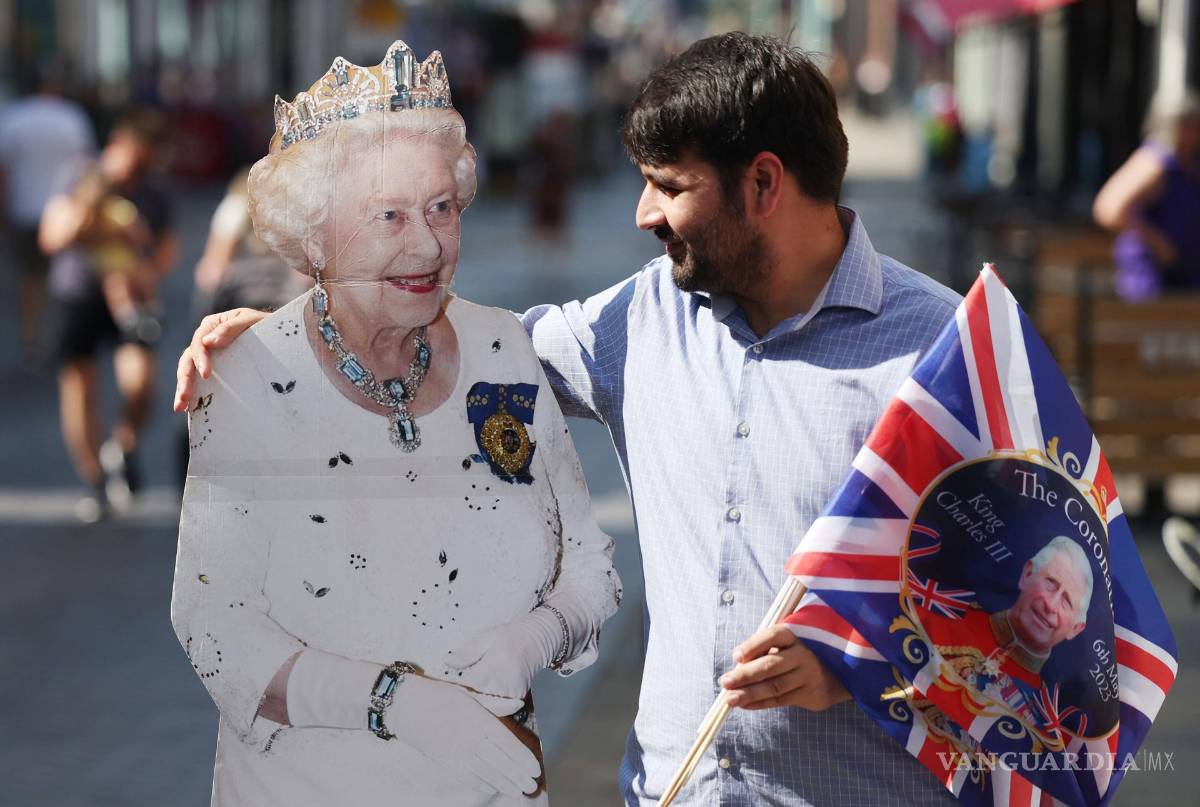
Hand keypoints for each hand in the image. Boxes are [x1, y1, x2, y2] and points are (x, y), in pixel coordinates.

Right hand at [173, 307, 266, 411]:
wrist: (283, 338)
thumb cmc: (269, 326)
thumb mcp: (252, 321)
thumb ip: (231, 327)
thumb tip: (208, 342)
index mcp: (212, 325)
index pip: (199, 342)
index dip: (200, 358)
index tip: (206, 374)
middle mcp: (207, 341)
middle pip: (189, 359)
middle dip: (185, 379)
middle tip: (183, 397)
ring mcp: (210, 357)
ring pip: (190, 372)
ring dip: (183, 389)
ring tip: (180, 407)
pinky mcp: (217, 372)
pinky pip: (200, 382)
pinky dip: (194, 394)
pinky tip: (189, 409)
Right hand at [395, 674, 540, 796]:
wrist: (404, 705)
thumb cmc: (438, 695)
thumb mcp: (468, 693)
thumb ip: (494, 702)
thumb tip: (518, 704)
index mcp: (478, 719)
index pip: (506, 742)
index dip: (522, 758)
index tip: (535, 768)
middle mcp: (469, 738)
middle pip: (499, 761)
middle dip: (517, 776)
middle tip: (532, 787)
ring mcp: (455, 752)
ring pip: (485, 772)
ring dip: (504, 784)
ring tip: (519, 792)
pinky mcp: (444, 761)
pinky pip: (466, 776)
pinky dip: (481, 784)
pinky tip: (493, 788)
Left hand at [443, 608, 563, 712]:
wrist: (541, 637)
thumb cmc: (512, 635)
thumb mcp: (488, 637)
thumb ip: (468, 652)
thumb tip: (447, 662)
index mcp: (492, 668)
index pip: (467, 684)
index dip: (458, 682)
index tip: (453, 677)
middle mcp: (503, 684)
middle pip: (476, 697)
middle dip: (469, 692)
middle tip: (465, 681)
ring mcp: (513, 693)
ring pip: (487, 703)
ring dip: (480, 697)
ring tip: (479, 684)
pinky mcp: (519, 696)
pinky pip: (500, 704)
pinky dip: (492, 699)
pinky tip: (489, 689)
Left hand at [719, 624, 849, 710]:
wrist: (833, 674)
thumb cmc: (795, 655)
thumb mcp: (784, 645)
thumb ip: (763, 651)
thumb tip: (737, 667)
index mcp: (793, 636)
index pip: (772, 637)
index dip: (753, 645)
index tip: (736, 656)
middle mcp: (802, 655)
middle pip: (771, 665)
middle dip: (745, 675)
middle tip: (725, 682)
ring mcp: (807, 676)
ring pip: (774, 686)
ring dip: (750, 694)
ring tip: (730, 699)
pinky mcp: (809, 695)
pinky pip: (780, 700)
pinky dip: (759, 704)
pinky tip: (744, 705)